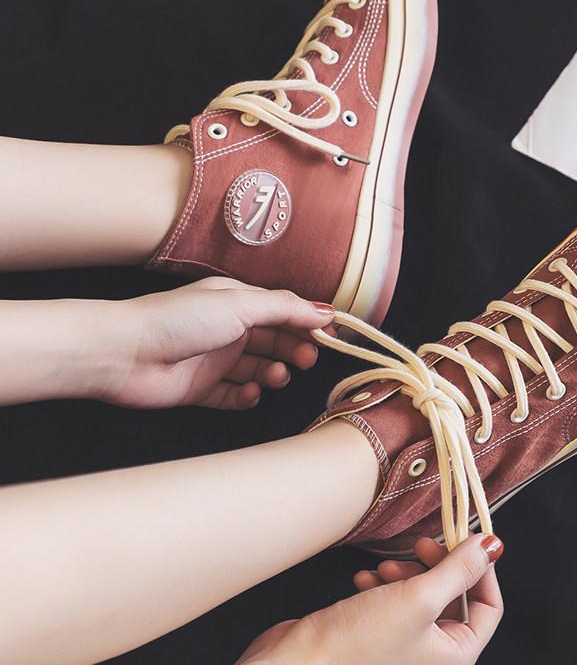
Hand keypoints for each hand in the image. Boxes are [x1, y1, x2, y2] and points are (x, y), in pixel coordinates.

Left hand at [101, 277, 334, 409]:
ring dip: (272, 374)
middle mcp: (228, 330)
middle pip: (274, 342)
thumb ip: (285, 308)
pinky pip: (234, 396)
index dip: (308, 325)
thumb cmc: (176, 319)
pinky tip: (248, 393)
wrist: (123, 353)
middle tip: (305, 360)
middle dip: (294, 350)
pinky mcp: (201, 389)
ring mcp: (214, 360)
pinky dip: (246, 397)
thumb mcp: (239, 304)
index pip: (283, 312)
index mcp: (237, 302)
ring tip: (273, 377)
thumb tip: (325, 311)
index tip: (330, 338)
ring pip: (258, 370)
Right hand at [234, 534, 503, 664]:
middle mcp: (433, 655)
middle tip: (421, 546)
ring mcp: (404, 646)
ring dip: (405, 573)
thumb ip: (458, 569)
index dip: (478, 569)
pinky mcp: (377, 634)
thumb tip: (491, 546)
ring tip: (385, 569)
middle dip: (436, 566)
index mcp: (454, 656)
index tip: (463, 539)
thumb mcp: (419, 598)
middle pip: (453, 597)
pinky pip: (392, 600)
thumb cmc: (358, 646)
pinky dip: (382, 585)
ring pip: (421, 595)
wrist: (301, 663)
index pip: (488, 607)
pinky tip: (365, 581)